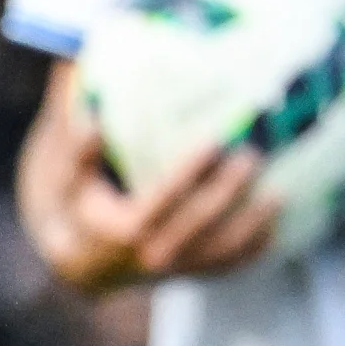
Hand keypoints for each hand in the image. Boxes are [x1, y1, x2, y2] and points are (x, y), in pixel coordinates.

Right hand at [27, 100, 279, 293]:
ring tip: (280, 189)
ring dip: (253, 222)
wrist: (83, 262)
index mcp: (122, 229)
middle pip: (199, 225)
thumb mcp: (64, 173)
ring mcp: (176, 269)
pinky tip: (279, 217)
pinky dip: (257, 244)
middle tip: (255, 154)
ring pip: (221, 250)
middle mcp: (151, 256)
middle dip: (230, 192)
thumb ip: (74, 130)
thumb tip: (74, 73)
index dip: (190, 173)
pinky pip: (231, 263)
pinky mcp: (193, 272)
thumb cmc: (76, 203)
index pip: (161, 202)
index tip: (215, 140)